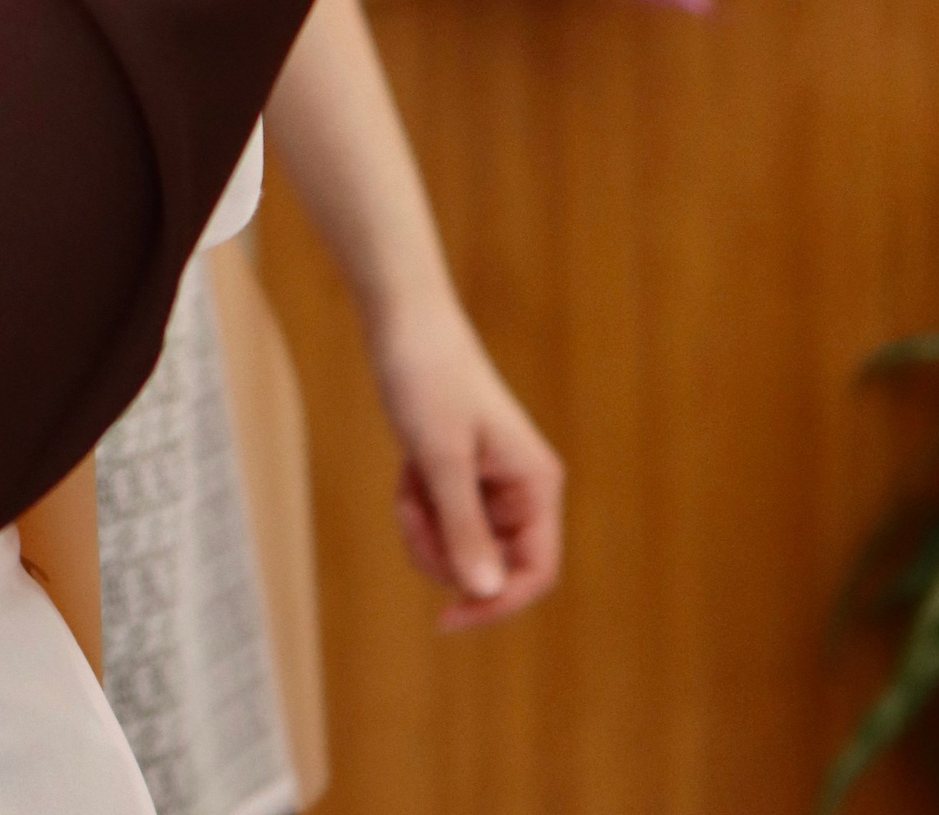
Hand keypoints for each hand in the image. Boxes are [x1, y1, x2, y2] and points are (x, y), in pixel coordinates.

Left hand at [368, 298, 564, 629]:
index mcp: (536, 484)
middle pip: (491, 568)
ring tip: (409, 481)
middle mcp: (523, 489)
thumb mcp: (439, 457)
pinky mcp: (464, 479)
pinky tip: (408, 469)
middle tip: (411, 510)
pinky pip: (443, 524)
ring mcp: (492, 486)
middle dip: (443, 552)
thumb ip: (463, 526)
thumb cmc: (426, 377)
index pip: (536, 574)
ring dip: (425, 529)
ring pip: (461, 550)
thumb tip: (485, 590)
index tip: (446, 618)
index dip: (497, 604)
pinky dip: (419, 507)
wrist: (401, 320)